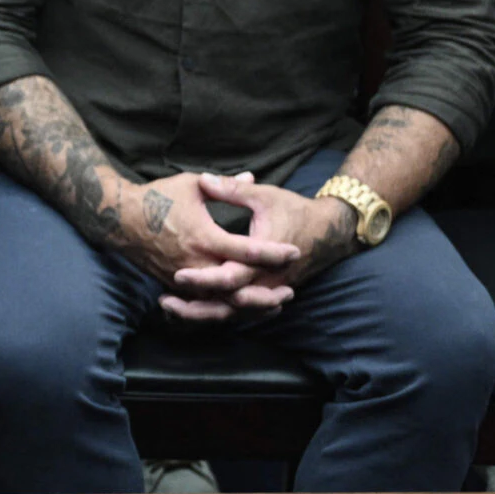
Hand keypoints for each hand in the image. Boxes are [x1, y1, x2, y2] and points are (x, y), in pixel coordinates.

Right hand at [108, 171, 302, 324]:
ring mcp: (184, 278)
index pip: (247, 250)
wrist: (117, 218)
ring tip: (274, 305)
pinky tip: (244, 307)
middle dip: (266, 292)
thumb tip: (251, 176)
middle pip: (239, 287)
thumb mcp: (190, 184)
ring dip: (249, 306)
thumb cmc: (155, 197)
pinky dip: (226, 308)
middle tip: (291, 289)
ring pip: (222, 303)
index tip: (293, 251)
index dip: (273, 252)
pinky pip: (205, 304)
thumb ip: (224, 185)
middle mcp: (195, 263)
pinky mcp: (174, 285)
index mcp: (204, 237)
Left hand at [177, 173, 357, 300]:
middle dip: (196, 305)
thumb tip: (204, 179)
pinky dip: (217, 314)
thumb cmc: (295, 210)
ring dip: (202, 315)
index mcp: (263, 257)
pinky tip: (192, 312)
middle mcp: (266, 280)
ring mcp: (267, 291)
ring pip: (232, 313)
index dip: (204, 278)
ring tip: (170, 309)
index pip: (230, 276)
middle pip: (227, 303)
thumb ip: (233, 190)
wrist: (330, 232)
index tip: (177, 274)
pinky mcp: (266, 294)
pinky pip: (240, 312)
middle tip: (165, 300)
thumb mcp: (265, 196)